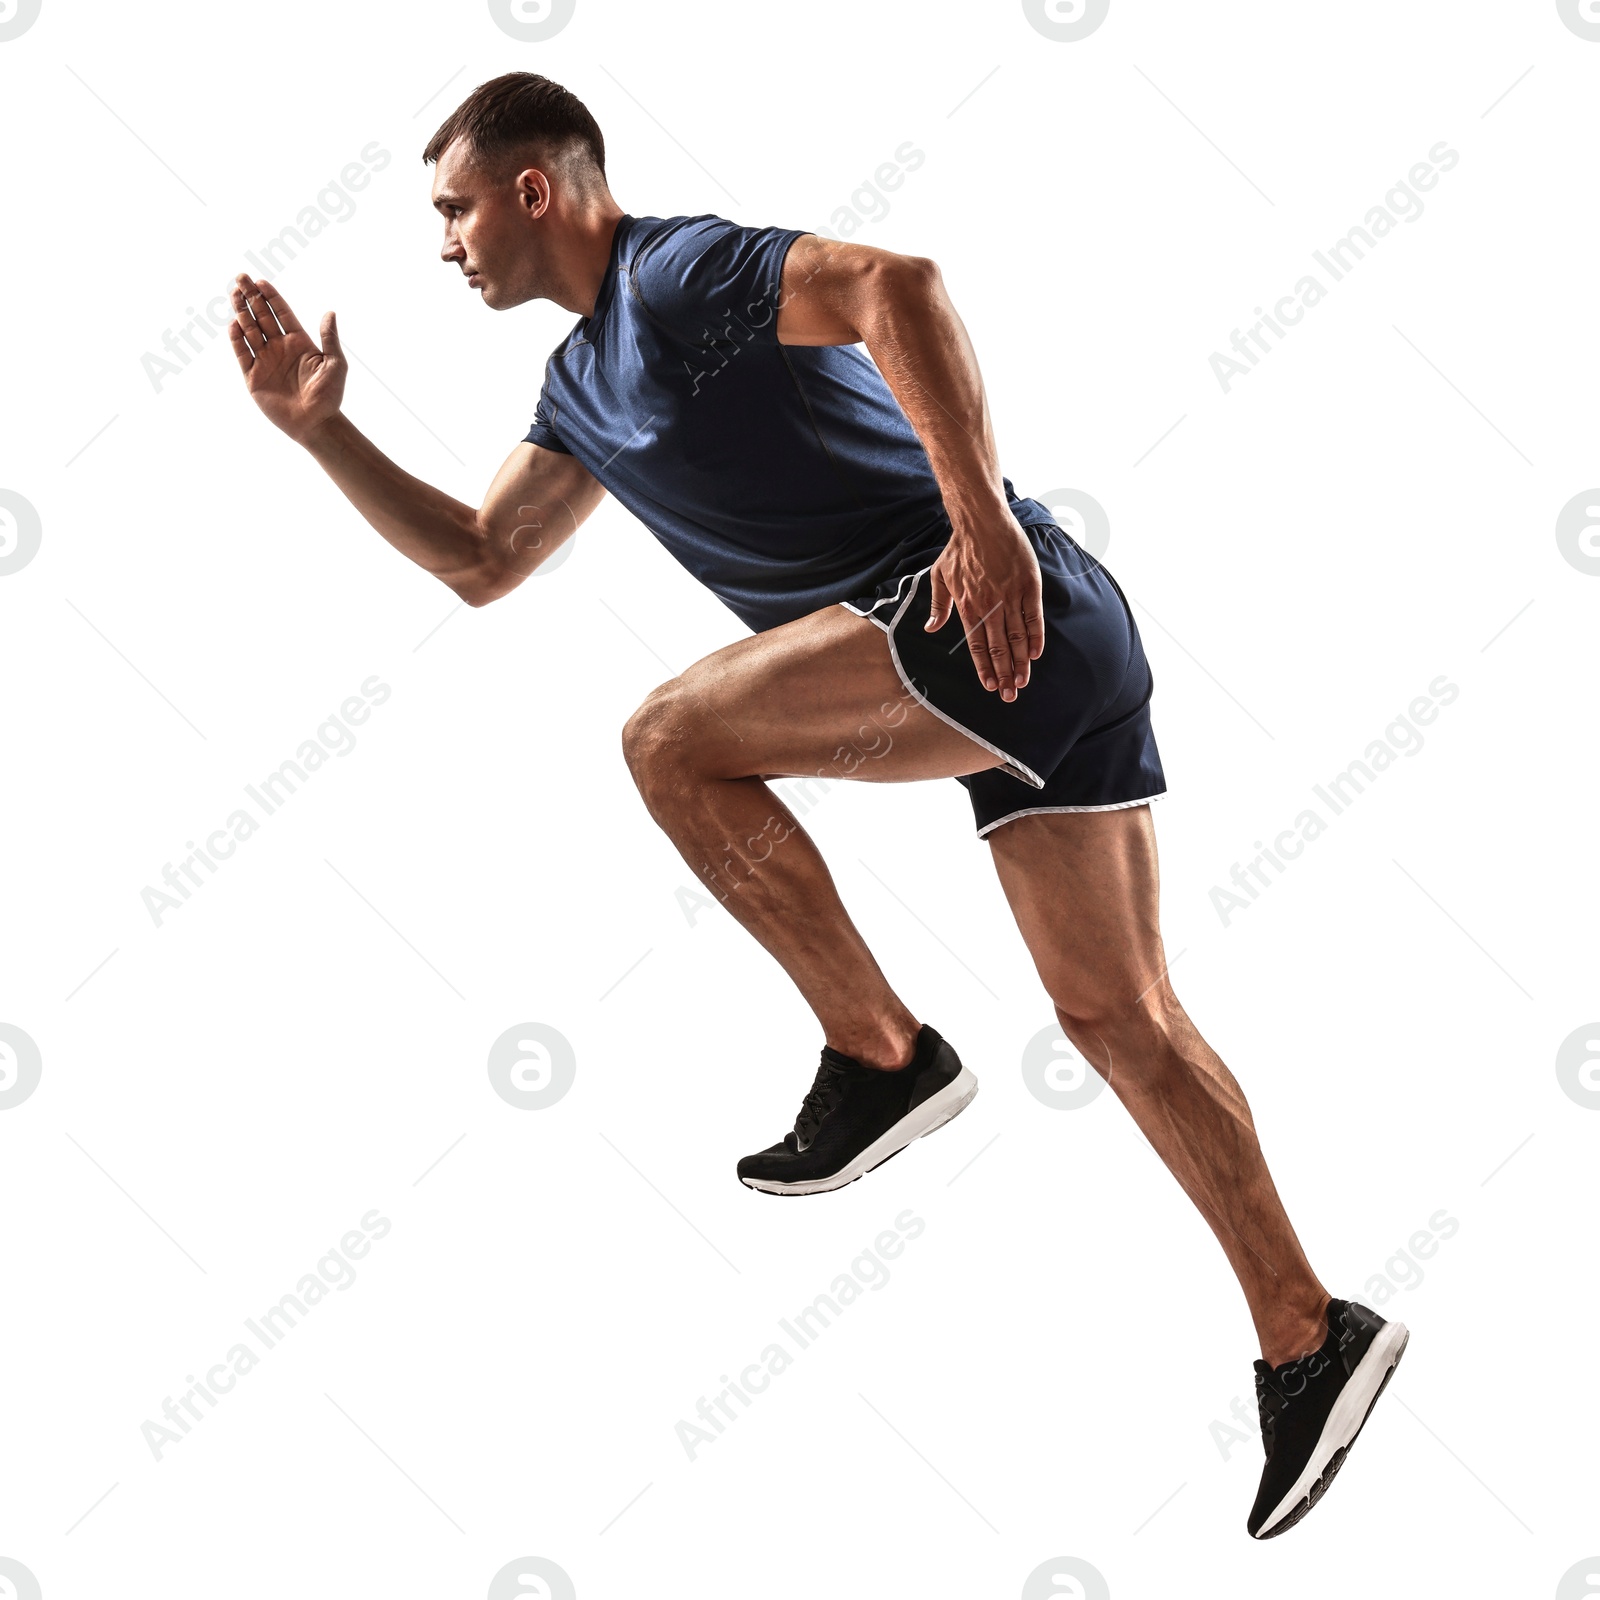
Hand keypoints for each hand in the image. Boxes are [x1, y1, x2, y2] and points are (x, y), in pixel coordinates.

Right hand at [228, 273, 345, 444]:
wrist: (316, 424)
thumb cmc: (329, 396)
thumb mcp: (335, 365)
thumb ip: (330, 339)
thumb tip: (330, 312)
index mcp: (299, 342)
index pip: (282, 313)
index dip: (271, 297)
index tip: (261, 281)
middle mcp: (279, 348)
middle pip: (261, 316)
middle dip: (251, 297)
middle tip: (241, 278)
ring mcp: (265, 361)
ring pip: (249, 331)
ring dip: (242, 312)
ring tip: (234, 293)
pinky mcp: (253, 376)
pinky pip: (242, 353)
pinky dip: (237, 339)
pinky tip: (234, 324)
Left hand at [924, 517, 1044, 699]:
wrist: (981, 521)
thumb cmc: (958, 549)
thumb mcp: (939, 576)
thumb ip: (937, 606)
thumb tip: (929, 628)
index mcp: (967, 606)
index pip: (977, 645)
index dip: (984, 668)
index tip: (990, 686)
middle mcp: (989, 605)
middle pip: (998, 647)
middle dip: (1004, 674)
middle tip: (1010, 695)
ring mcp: (1010, 596)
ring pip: (1016, 636)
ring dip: (1020, 662)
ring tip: (1023, 682)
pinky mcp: (1028, 585)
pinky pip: (1033, 616)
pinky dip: (1035, 636)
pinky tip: (1036, 654)